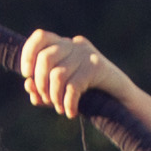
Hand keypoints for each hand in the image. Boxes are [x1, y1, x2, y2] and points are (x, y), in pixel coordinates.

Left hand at [17, 30, 133, 120]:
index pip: (40, 37)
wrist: (122, 103)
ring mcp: (87, 55)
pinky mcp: (97, 67)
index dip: (28, 54)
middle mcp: (75, 45)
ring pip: (58, 75)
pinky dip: (68, 103)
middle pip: (45, 58)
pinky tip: (71, 112)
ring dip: (54, 97)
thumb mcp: (61, 92)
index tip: (27, 75)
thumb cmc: (89, 96)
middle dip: (40, 84)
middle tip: (47, 100)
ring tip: (60, 108)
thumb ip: (43, 90)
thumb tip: (28, 86)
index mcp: (64, 45)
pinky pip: (73, 86)